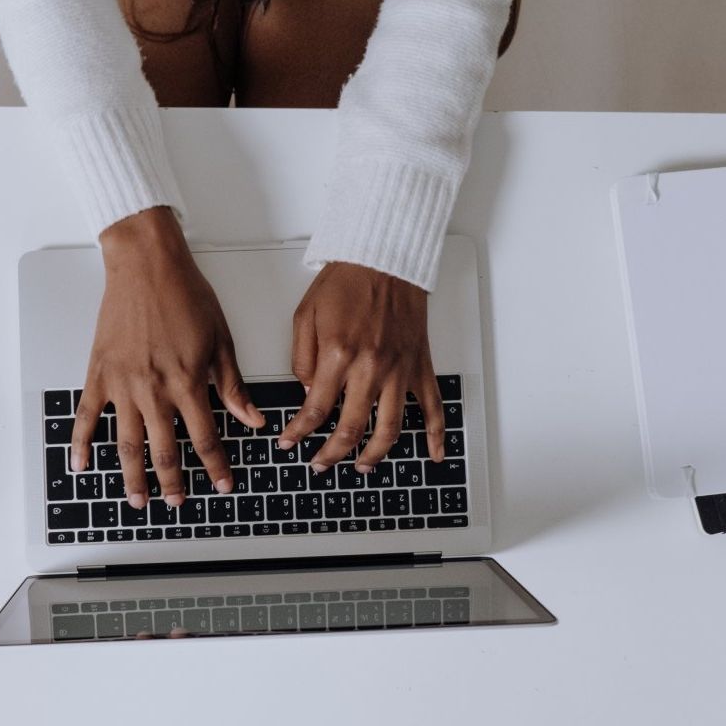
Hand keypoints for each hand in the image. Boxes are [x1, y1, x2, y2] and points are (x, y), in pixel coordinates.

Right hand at [71, 208, 262, 510]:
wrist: (146, 265)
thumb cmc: (184, 294)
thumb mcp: (221, 340)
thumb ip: (232, 385)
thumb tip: (252, 419)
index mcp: (187, 382)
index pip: (205, 438)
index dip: (215, 466)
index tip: (223, 484)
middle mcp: (153, 390)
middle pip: (163, 450)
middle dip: (172, 482)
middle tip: (177, 503)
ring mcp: (122, 384)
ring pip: (126, 443)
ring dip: (132, 476)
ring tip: (137, 499)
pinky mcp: (99, 373)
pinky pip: (87, 415)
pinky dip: (81, 443)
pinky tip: (80, 465)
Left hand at [278, 262, 443, 472]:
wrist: (384, 258)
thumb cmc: (346, 281)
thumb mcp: (305, 316)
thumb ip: (302, 359)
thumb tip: (307, 393)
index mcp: (339, 355)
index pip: (315, 409)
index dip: (298, 433)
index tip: (289, 444)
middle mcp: (371, 367)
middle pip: (351, 428)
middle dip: (331, 454)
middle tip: (319, 463)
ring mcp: (399, 370)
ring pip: (390, 428)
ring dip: (374, 455)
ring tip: (361, 467)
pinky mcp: (419, 366)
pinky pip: (432, 407)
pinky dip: (436, 435)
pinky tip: (433, 454)